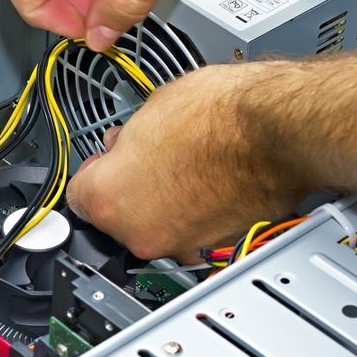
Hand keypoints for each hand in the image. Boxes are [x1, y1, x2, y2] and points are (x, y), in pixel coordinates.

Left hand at [66, 63, 309, 261]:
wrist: (279, 130)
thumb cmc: (222, 115)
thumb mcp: (151, 108)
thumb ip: (125, 140)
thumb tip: (124, 146)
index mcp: (110, 198)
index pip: (77, 195)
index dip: (96, 171)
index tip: (106, 163)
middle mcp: (141, 233)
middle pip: (117, 216)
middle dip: (130, 188)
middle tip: (153, 157)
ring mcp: (181, 245)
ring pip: (156, 227)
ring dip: (165, 204)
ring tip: (189, 166)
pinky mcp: (217, 248)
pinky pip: (193, 232)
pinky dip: (197, 215)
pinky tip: (211, 182)